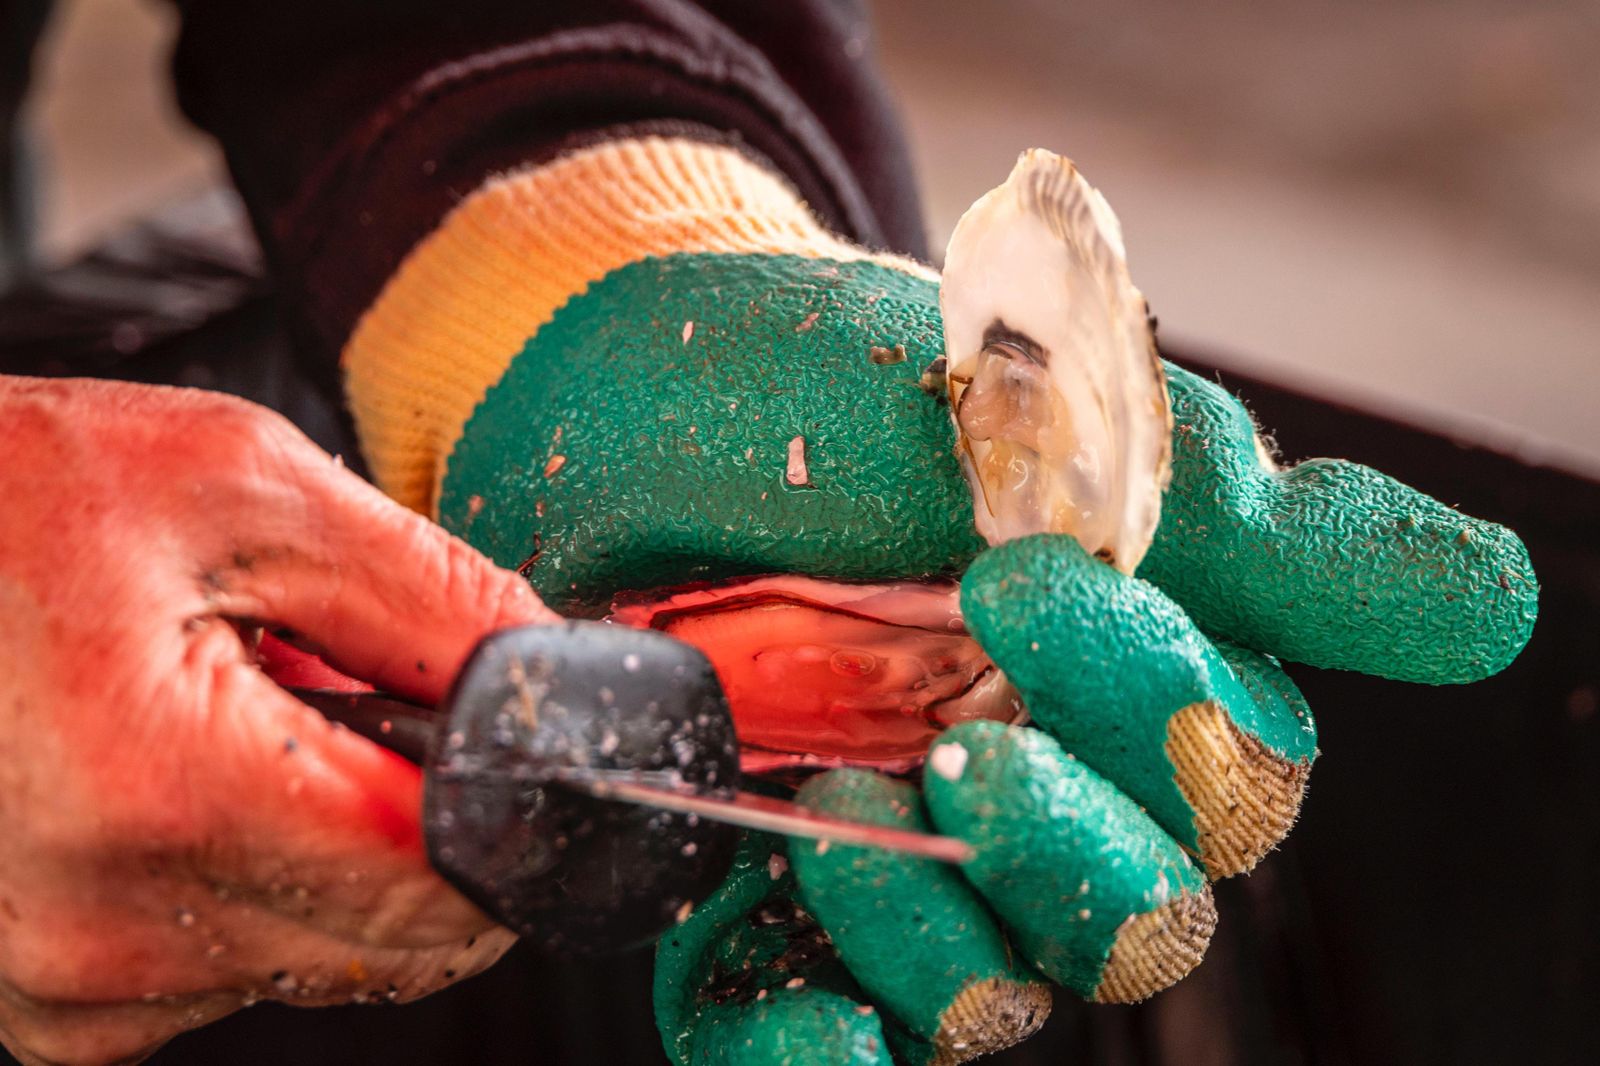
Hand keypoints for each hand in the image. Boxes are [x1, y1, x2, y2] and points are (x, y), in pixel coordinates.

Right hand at [0, 376, 554, 1064]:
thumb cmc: (14, 499)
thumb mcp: (244, 485)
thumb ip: (432, 595)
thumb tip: (564, 680)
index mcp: (165, 791)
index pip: (447, 879)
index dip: (514, 806)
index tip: (509, 738)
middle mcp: (104, 929)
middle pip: (406, 941)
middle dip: (428, 824)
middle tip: (353, 702)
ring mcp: (66, 987)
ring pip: (335, 959)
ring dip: (342, 855)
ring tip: (252, 728)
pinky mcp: (52, 1003)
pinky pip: (241, 971)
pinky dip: (263, 884)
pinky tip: (198, 783)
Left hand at [649, 358, 1534, 1065]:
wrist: (604, 388)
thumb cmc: (824, 387)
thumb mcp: (1030, 416)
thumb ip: (1240, 523)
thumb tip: (1487, 605)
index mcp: (1123, 664)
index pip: (1231, 770)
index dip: (1158, 708)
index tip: (1021, 580)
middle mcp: (1037, 773)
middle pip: (1144, 913)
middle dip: (1074, 848)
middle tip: (962, 742)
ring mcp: (901, 846)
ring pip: (999, 988)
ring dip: (941, 933)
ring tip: (836, 802)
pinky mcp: (768, 885)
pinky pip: (815, 1027)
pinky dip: (804, 1050)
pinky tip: (789, 1022)